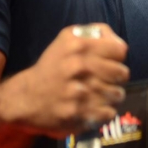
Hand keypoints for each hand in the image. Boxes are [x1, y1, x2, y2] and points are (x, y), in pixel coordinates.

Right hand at [0, 24, 129, 138]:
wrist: (24, 97)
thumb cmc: (51, 66)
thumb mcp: (67, 39)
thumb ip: (94, 34)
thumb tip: (118, 42)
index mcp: (78, 45)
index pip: (120, 49)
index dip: (117, 57)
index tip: (110, 62)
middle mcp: (78, 66)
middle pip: (122, 73)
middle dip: (117, 78)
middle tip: (107, 80)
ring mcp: (78, 91)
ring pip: (118, 94)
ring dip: (112, 96)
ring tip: (100, 95)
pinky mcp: (77, 113)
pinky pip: (109, 112)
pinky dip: (104, 112)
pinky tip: (93, 107)